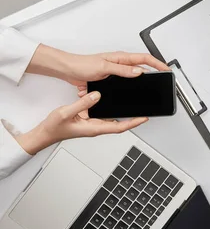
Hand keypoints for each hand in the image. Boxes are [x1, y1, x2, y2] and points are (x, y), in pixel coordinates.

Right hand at [15, 92, 147, 155]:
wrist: (45, 133)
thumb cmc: (54, 127)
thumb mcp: (68, 112)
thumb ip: (83, 103)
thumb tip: (97, 95)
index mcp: (94, 128)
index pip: (119, 127)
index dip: (133, 123)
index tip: (144, 118)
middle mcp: (96, 127)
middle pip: (119, 124)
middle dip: (133, 119)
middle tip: (144, 110)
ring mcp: (93, 124)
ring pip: (112, 120)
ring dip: (124, 114)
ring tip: (134, 105)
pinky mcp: (89, 121)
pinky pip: (104, 116)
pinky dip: (112, 110)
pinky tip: (114, 102)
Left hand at [27, 46, 168, 96]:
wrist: (69, 70)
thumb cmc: (82, 64)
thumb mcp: (104, 68)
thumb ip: (122, 70)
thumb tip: (138, 71)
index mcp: (120, 58)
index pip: (144, 59)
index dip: (157, 64)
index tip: (166, 69)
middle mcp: (120, 64)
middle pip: (143, 66)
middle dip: (155, 70)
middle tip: (164, 76)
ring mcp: (116, 72)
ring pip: (135, 75)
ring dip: (144, 78)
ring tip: (153, 83)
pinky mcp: (111, 79)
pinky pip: (126, 82)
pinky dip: (132, 86)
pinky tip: (133, 91)